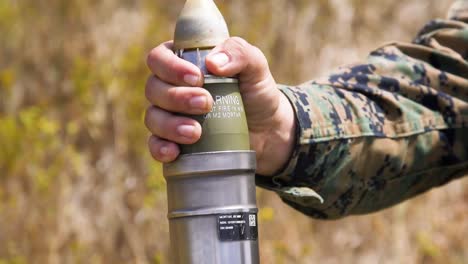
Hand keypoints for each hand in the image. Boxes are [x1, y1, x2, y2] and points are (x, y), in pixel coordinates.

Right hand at [145, 37, 295, 175]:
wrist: (268, 131)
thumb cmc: (256, 93)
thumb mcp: (255, 67)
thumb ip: (240, 53)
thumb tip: (213, 63)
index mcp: (183, 62)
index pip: (159, 58)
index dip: (171, 67)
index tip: (197, 78)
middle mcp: (170, 87)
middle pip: (153, 88)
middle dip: (177, 97)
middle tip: (206, 104)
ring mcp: (169, 116)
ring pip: (153, 117)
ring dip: (170, 125)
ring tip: (196, 132)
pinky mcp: (174, 142)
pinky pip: (155, 145)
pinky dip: (160, 148)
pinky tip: (174, 152)